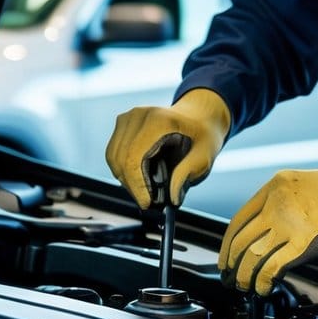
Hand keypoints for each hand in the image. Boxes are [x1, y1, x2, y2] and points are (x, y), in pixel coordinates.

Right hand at [105, 89, 230, 208]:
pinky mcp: (123, 122)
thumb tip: (171, 198)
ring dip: (125, 179)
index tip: (146, 203)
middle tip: (148, 201)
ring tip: (144, 190)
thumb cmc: (202, 134)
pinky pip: (113, 152)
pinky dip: (122, 169)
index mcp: (159, 120)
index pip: (134, 157)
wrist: (198, 115)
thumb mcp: (204, 156)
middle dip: (132, 186)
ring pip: (114, 157)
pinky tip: (137, 177)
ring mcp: (129, 117)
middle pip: (121, 159)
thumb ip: (186, 175)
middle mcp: (140, 115)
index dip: (137, 185)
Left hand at [219, 156, 317, 293]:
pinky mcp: (301, 245)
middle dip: (231, 263)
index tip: (226, 256)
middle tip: (229, 276)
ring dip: (244, 275)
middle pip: (240, 239)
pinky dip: (262, 281)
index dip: (228, 243)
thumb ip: (277, 202)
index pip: (239, 219)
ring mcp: (287, 225)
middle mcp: (275, 205)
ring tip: (243, 286)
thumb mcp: (299, 185)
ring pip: (252, 256)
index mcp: (273, 187)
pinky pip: (271, 267)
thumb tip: (262, 231)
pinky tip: (262, 288)